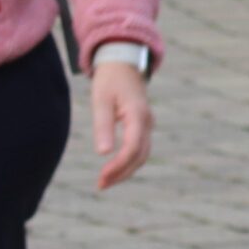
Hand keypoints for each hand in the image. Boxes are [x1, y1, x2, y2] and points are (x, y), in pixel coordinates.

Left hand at [91, 61, 153, 190]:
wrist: (123, 62)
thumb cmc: (110, 80)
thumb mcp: (101, 100)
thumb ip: (103, 126)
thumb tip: (103, 153)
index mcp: (138, 115)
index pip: (132, 149)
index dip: (118, 166)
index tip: (102, 178)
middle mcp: (147, 122)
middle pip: (139, 156)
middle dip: (121, 173)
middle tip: (101, 185)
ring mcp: (147, 124)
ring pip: (141, 155)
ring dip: (125, 170)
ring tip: (105, 181)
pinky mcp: (143, 126)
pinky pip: (139, 149)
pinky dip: (128, 162)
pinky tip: (113, 168)